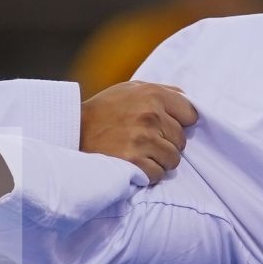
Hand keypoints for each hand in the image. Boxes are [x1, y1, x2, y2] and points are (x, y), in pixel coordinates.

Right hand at [80, 81, 198, 183]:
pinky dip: (148, 173)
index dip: (180, 122)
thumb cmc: (104, 110)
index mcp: (153, 95)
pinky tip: (134, 164)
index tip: (166, 126)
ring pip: (173, 159)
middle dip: (167, 143)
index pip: (190, 113)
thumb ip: (161, 92)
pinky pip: (158, 174)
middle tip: (145, 141)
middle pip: (182, 140)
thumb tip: (188, 101)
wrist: (72, 131)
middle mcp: (150, 116)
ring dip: (159, 160)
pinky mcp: (135, 162)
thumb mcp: (130, 89)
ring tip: (139, 153)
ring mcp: (143, 140)